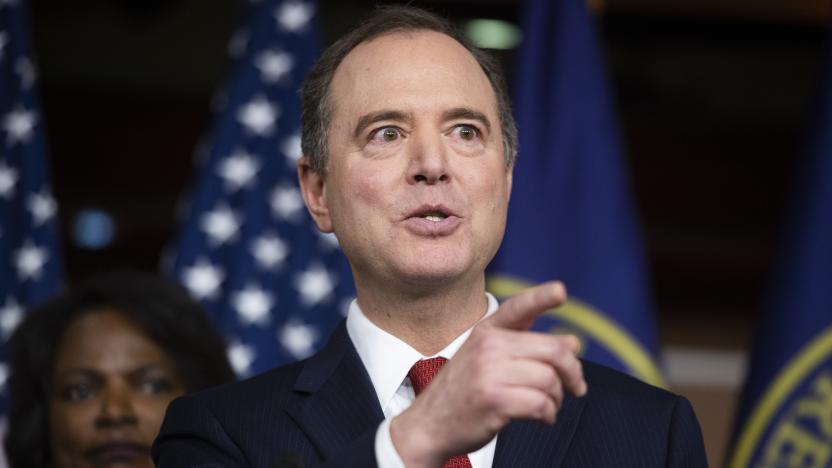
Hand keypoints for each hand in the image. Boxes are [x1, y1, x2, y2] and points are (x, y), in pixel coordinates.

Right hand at [390, 282, 586, 467]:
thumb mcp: (486, 359)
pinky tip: (542, 418)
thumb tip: (573, 343)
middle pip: (552, 351)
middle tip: (577, 386)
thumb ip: (526, 348)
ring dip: (558, 398)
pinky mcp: (495, 400)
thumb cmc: (464, 392)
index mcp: (486, 332)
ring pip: (550, 380)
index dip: (542, 298)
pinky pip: (541, 404)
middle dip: (573, 371)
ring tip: (549, 406)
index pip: (518, 308)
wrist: (429, 425)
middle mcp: (488, 347)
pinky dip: (549, 414)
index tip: (560, 291)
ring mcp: (490, 373)